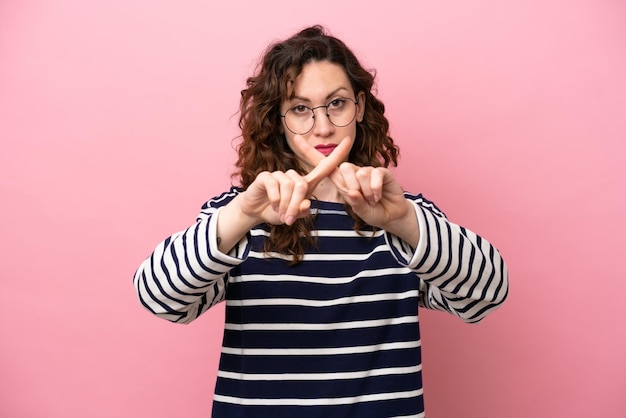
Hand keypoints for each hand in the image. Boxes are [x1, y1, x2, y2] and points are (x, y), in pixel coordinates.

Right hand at [238, 136, 353, 225]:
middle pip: (303, 184)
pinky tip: (272, 204)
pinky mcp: (266, 176)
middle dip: (296, 205)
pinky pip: (275, 186)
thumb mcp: (293, 215)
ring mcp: (279, 174)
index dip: (337, 154)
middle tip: (289, 219)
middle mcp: (294, 175)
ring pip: (290, 186)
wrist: (255, 212)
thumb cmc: (278, 211)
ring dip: (285, 204)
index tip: (349, 139)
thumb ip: (302, 211)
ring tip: (280, 213)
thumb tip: (307, 204)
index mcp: (306, 183)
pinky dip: (275, 199)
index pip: (325, 166)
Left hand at [291, 136, 418, 245]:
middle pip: (344, 168)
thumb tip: (351, 192)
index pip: (323, 164)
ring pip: (360, 173)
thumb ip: (354, 203)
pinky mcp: (381, 171)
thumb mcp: (360, 211)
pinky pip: (374, 174)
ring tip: (372, 199)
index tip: (296, 138)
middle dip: (352, 187)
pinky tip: (378, 196)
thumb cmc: (372, 212)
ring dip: (366, 191)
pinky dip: (375, 188)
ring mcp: (367, 170)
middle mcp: (353, 172)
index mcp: (341, 181)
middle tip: (362, 199)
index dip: (309, 151)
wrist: (391, 215)